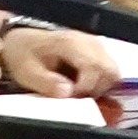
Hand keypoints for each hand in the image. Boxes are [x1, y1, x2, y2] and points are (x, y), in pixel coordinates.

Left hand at [0, 22, 115, 97]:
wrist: (24, 41)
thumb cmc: (24, 55)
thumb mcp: (26, 71)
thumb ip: (46, 82)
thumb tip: (68, 93)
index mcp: (71, 43)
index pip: (94, 67)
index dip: (85, 88)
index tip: (70, 97)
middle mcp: (89, 42)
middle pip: (109, 71)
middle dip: (95, 89)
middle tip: (75, 97)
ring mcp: (97, 46)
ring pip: (113, 72)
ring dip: (100, 88)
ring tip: (79, 92)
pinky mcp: (99, 52)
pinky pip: (109, 71)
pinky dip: (101, 83)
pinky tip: (83, 86)